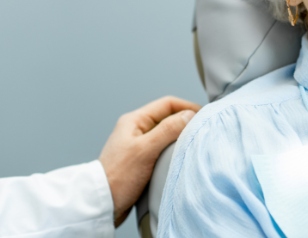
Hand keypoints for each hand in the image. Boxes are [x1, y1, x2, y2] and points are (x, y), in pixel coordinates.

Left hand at [99, 96, 199, 226]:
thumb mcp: (146, 150)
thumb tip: (189, 115)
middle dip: (186, 121)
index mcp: (135, 120)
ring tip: (194, 144)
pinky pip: (162, 148)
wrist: (102, 203)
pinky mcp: (140, 160)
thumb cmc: (119, 176)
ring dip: (180, 137)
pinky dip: (173, 150)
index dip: (187, 107)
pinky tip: (181, 158)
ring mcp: (138, 145)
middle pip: (168, 117)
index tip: (204, 116)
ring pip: (166, 134)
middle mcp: (136, 129)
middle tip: (202, 130)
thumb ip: (168, 130)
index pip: (167, 104)